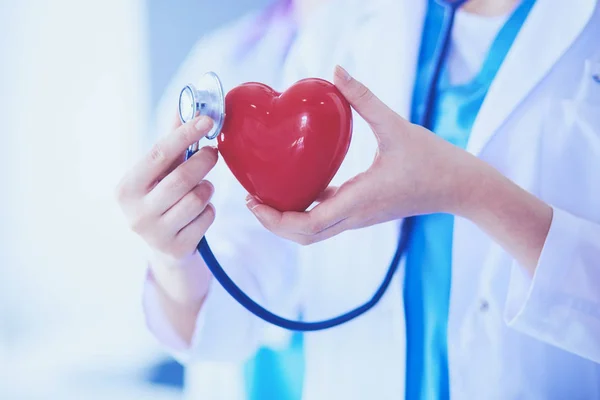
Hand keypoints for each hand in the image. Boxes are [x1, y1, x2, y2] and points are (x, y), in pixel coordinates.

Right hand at [116, 116, 217, 263]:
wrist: (163, 246)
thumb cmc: (160, 198)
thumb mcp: (159, 173)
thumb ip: (171, 142)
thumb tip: (186, 105)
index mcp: (126, 189)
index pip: (158, 154)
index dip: (184, 135)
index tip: (206, 120)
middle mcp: (136, 213)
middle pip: (182, 178)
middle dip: (203, 161)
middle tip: (213, 152)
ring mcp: (155, 235)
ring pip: (198, 198)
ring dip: (207, 188)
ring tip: (202, 187)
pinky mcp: (177, 248)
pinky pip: (207, 217)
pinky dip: (210, 210)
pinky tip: (200, 211)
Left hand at [246, 66, 480, 244]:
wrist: (461, 188)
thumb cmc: (434, 160)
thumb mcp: (397, 125)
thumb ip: (364, 98)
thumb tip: (336, 71)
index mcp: (360, 200)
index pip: (308, 224)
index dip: (276, 220)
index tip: (254, 201)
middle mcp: (356, 215)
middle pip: (305, 236)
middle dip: (274, 224)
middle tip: (251, 200)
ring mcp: (360, 217)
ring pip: (314, 232)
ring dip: (287, 221)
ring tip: (264, 197)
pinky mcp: (363, 212)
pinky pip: (327, 219)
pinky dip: (304, 212)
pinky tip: (295, 186)